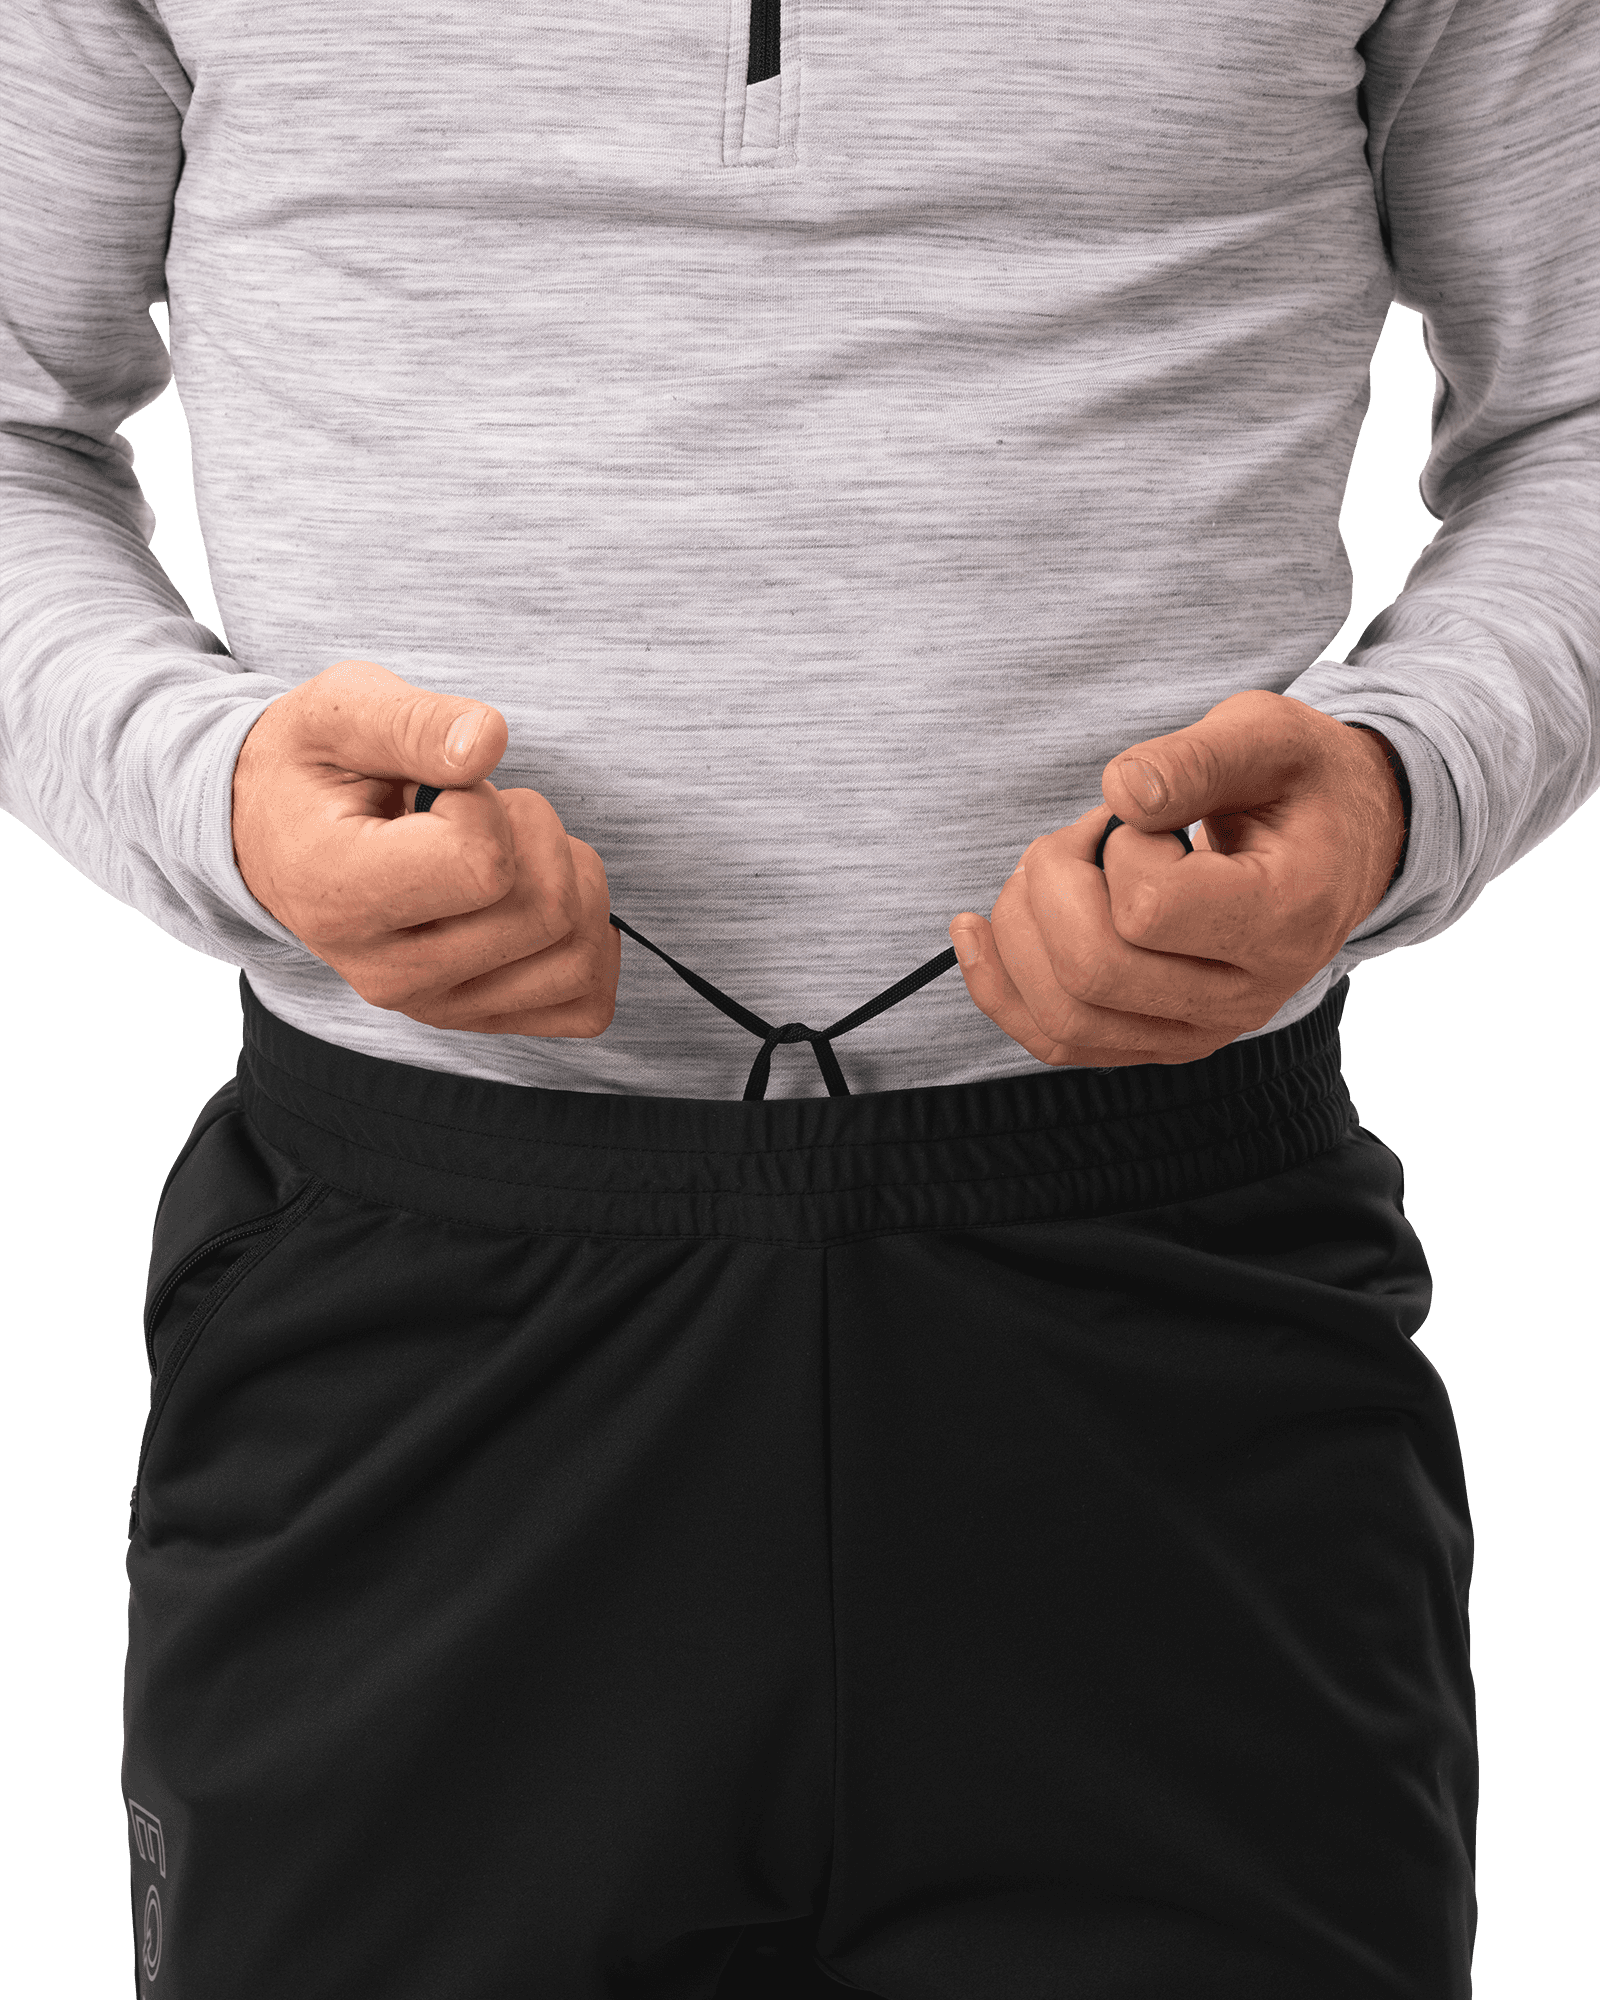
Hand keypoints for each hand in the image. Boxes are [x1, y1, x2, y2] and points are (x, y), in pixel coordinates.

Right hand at [232, 658, 618, 1035]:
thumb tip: (488, 742)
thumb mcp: (340, 715)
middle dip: (540, 834)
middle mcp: (389, 973)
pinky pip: (585, 1004)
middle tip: (484, 810)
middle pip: (547, 911)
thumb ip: (414, 722)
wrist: (276, 842)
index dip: (489, 804)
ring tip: (508, 851)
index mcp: (342, 894)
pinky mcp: (474, 1019)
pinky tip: (538, 897)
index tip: (445, 789)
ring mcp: (434, 1007)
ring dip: (573, 883)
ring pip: (578, 958)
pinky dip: (588, 943)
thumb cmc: (313, 770)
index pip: (485, 865)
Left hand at [947, 689, 1406, 1066]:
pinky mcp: (1159, 1040)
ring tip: (1045, 872)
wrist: (1337, 845)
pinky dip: (1000, 987)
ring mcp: (1202, 1030)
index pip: (1149, 910)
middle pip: (1092, 972)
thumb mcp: (1264, 736)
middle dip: (1048, 886)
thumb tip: (1120, 792)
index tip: (1145, 818)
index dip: (1119, 850)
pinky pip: (1057, 1041)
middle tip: (1076, 836)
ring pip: (1064, 1018)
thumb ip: (1194, 759)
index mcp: (1283, 916)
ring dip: (1019, 933)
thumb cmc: (1297, 783)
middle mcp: (1247, 995)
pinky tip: (975, 932)